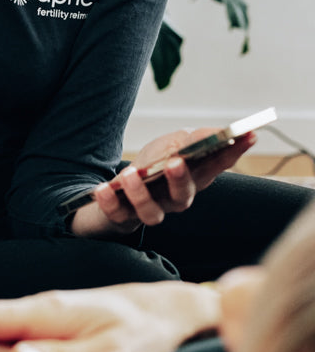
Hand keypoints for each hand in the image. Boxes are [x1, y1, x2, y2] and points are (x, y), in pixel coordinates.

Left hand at [71, 128, 255, 236]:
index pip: (215, 168)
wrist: (114, 192)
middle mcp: (173, 201)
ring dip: (140, 194)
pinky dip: (109, 202)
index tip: (248, 135)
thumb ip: (192, 141)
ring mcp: (148, 212)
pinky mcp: (122, 218)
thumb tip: (215, 133)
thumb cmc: (150, 169)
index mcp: (190, 181)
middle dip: (181, 180)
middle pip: (184, 197)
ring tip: (130, 174)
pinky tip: (103, 188)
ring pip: (150, 213)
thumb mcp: (169, 146)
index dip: (233, 153)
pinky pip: (116, 214)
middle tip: (176, 162)